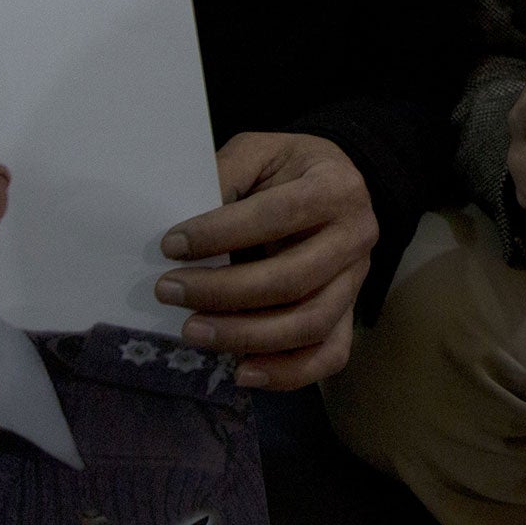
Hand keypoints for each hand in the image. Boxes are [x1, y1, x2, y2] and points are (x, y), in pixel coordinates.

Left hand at [157, 133, 377, 389]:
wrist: (335, 186)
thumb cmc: (287, 169)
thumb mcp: (257, 151)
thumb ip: (225, 174)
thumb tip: (181, 218)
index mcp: (336, 187)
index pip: (278, 215)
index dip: (221, 233)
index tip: (170, 245)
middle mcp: (356, 237)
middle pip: (293, 279)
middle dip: (223, 292)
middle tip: (168, 291)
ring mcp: (357, 280)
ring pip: (310, 324)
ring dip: (246, 336)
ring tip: (192, 331)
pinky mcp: (349, 313)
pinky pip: (328, 355)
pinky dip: (287, 373)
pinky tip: (241, 372)